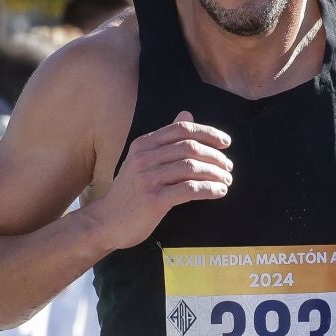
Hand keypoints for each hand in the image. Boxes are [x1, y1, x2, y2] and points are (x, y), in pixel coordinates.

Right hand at [80, 112, 232, 251]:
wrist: (106, 221)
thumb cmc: (129, 192)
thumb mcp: (142, 160)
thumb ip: (165, 139)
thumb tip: (187, 114)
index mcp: (143, 145)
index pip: (182, 129)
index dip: (208, 133)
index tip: (225, 142)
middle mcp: (144, 158)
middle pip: (190, 147)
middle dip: (215, 156)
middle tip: (228, 167)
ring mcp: (147, 179)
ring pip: (191, 167)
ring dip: (215, 174)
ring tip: (226, 181)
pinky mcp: (153, 200)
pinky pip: (189, 189)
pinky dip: (209, 189)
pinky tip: (219, 192)